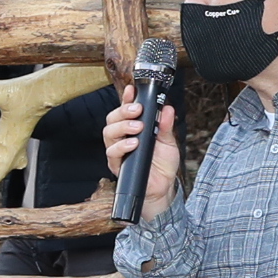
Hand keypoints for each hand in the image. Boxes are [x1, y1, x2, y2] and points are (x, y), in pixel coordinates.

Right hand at [101, 90, 178, 216]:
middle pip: (112, 119)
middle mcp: (122, 137)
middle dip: (123, 111)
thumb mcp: (168, 142)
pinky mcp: (116, 164)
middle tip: (138, 110)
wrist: (162, 188)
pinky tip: (133, 143)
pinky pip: (112, 152)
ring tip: (137, 127)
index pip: (126, 110)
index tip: (132, 89)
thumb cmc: (162, 165)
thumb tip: (167, 109)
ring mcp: (117, 150)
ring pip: (108, 133)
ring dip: (122, 126)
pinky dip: (122, 145)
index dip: (126, 98)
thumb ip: (165, 126)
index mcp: (134, 129)